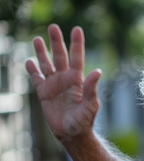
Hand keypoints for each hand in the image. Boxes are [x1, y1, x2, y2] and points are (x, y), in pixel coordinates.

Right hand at [25, 24, 101, 143]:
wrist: (72, 134)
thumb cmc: (84, 121)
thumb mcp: (90, 105)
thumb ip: (91, 88)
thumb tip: (98, 71)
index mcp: (78, 80)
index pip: (77, 58)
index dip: (77, 44)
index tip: (77, 29)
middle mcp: (66, 79)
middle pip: (60, 56)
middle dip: (57, 42)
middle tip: (53, 27)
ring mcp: (54, 85)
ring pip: (47, 64)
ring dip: (41, 52)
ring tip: (37, 39)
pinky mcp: (44, 93)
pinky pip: (37, 78)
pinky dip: (32, 70)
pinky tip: (29, 61)